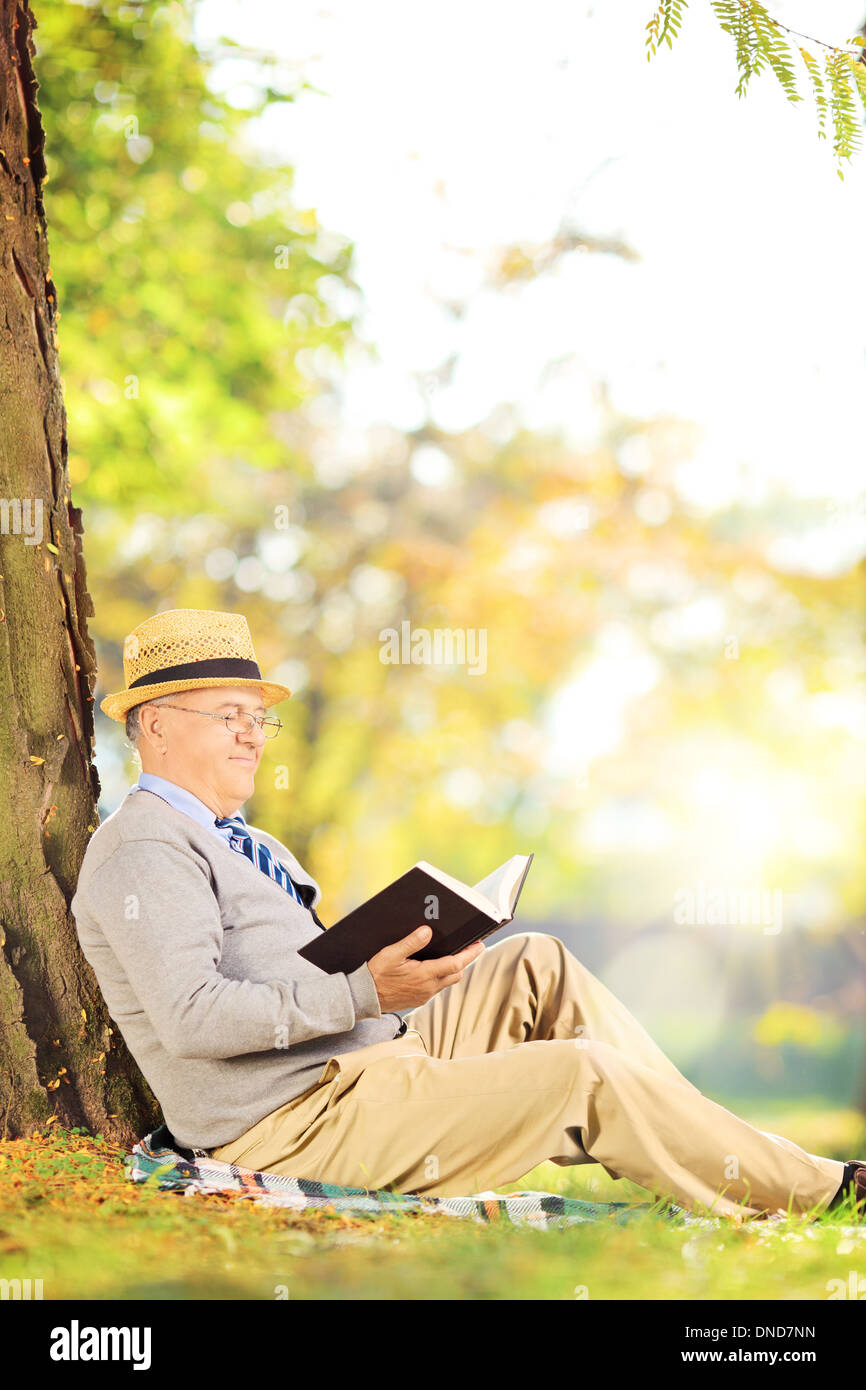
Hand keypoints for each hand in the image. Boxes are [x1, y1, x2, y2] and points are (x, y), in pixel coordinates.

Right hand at [366, 925, 484, 1012]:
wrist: (365, 998)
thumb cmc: (376, 975)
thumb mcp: (391, 954)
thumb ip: (411, 943)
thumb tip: (427, 932)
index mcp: (424, 975)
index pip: (455, 964)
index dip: (470, 954)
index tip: (479, 945)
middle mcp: (428, 988)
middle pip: (456, 974)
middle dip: (465, 961)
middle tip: (470, 948)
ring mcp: (424, 995)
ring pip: (448, 982)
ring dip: (454, 969)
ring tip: (455, 955)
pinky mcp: (419, 999)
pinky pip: (437, 988)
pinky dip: (442, 977)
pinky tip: (436, 969)